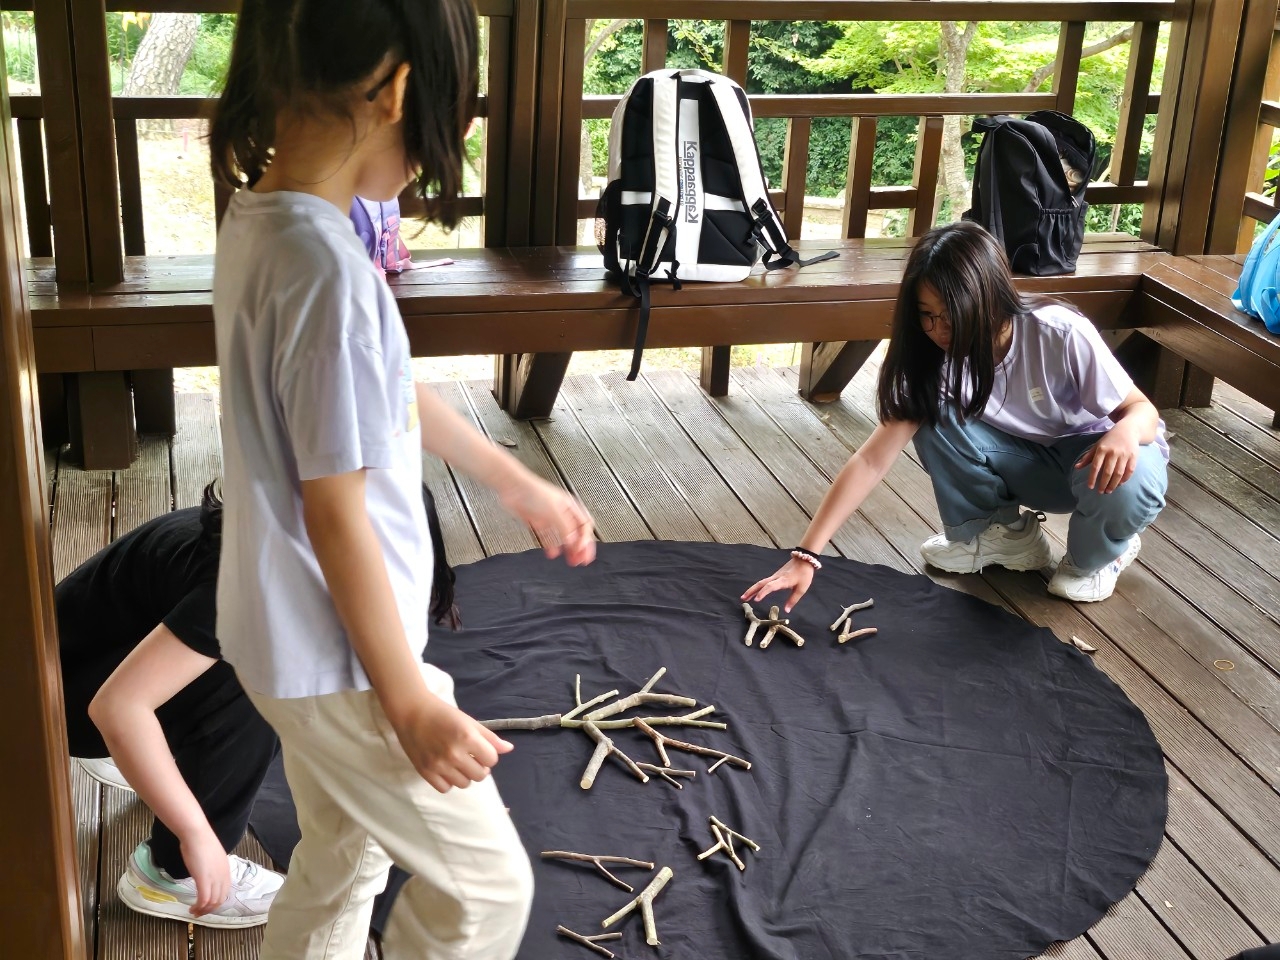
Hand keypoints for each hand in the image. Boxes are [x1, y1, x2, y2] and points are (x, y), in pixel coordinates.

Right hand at [178, 829, 231, 917]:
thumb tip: (205, 873)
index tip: (207, 906)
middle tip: (199, 912)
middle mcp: (223, 876)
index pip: (225, 892)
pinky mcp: (204, 879)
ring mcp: (215, 878)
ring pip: (213, 901)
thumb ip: (211, 867)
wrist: (197, 834)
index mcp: (226, 870)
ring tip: (194, 912)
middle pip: (220, 899)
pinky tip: (192, 908)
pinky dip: (199, 906)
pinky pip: (204, 899)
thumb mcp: (211, 857)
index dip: (216, 902)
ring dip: (203, 910)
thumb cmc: (201, 842)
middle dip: (210, 909)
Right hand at [392, 697, 513, 793]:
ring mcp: (439, 765)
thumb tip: (509, 749)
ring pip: (464, 784)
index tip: (480, 749)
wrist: (412, 711)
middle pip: (480, 775)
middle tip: (470, 757)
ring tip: (457, 762)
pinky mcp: (425, 772)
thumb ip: (490, 738)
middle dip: (479, 767)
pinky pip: (445, 788)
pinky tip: (445, 769)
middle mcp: (454, 753)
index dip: (488, 755)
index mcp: (467, 737)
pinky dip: (448, 781)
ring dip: (464, 775)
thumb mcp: (469, 722)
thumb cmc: (443, 714)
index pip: (492, 760)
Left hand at [498, 475, 595, 565]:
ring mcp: (550, 518)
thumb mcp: (554, 511)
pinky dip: (551, 546)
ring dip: (568, 549)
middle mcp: (562, 513)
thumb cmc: (533, 491)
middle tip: (581, 560)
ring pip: (564, 537)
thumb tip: (574, 541)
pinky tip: (552, 554)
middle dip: (580, 547)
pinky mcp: (538, 522)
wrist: (513, 487)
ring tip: (571, 560)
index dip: (586, 539)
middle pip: (576, 533)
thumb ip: (565, 527)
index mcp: (570, 507)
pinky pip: (548, 537)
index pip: (585, 525)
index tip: (583, 552)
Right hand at [740, 558, 814, 613]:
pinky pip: (764, 582)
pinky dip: (757, 587)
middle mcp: (776, 578)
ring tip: (745, 597)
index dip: (763, 593)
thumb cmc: (804, 574)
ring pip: (761, 582)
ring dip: (752, 589)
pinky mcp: (775, 576)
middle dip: (751, 591)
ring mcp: (775, 576)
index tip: (756, 599)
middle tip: (743, 598)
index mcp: (783, 581)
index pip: (770, 586)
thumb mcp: (801, 589)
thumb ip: (793, 600)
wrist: (804, 559)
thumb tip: (786, 610)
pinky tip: (755, 591)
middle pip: (761, 584)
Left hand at [1076, 424, 1139, 493]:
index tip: (1090, 487)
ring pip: (1119, 473)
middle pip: (1108, 472)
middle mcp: (1113, 452)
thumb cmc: (1109, 440)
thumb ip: (1087, 457)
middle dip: (1104, 484)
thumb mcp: (1097, 446)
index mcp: (1102, 450)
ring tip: (1109, 490)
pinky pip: (1129, 471)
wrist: (1128, 430)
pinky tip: (1119, 484)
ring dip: (1114, 484)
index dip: (1092, 478)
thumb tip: (1076, 467)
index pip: (1096, 466)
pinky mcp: (1134, 456)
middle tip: (1100, 492)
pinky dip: (1124, 479)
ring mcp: (1124, 455)